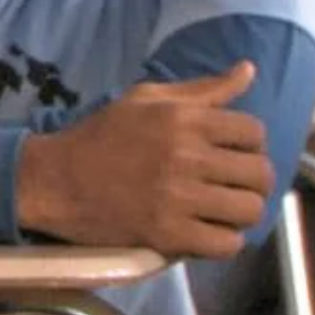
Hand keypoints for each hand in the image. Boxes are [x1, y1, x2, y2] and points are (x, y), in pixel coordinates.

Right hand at [16, 62, 272, 257]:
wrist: (55, 179)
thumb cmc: (101, 136)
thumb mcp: (144, 99)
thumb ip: (201, 89)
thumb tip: (249, 70)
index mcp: (183, 118)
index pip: (255, 132)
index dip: (250, 145)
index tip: (231, 154)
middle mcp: (186, 155)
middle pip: (260, 174)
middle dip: (252, 181)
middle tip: (231, 185)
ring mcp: (178, 197)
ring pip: (249, 210)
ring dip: (241, 213)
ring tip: (221, 210)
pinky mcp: (168, 233)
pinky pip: (226, 244)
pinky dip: (223, 241)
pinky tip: (207, 231)